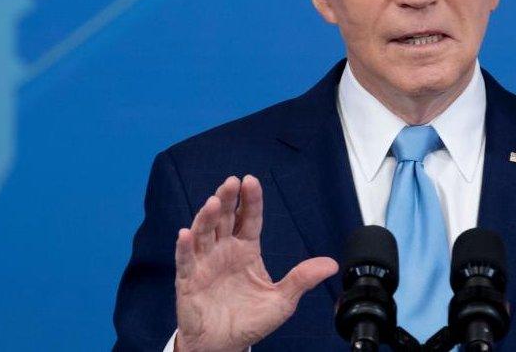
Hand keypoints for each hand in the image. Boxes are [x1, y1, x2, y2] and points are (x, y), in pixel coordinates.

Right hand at [174, 175, 337, 351]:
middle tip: (231, 182)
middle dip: (227, 199)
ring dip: (206, 217)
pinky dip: (184, 247)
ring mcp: (205, 263)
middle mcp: (224, 251)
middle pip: (224, 219)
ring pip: (203, 233)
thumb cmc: (250, 321)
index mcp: (247, 250)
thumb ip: (302, 279)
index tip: (251, 181)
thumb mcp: (282, 300)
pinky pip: (185, 261)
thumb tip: (331, 264)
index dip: (250, 200)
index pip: (249, 219)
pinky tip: (186, 233)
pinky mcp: (188, 281)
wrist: (224, 345)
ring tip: (212, 202)